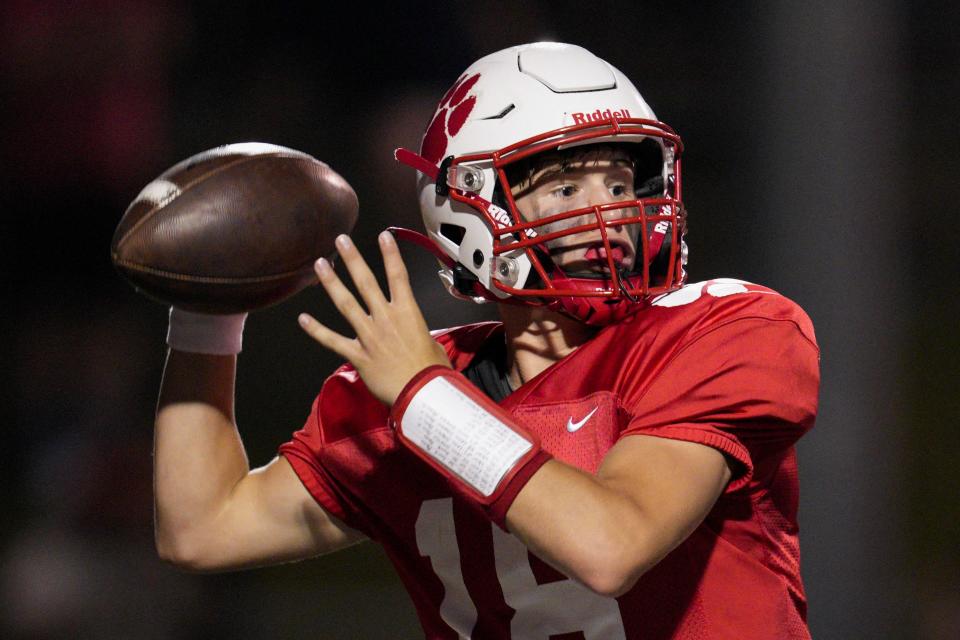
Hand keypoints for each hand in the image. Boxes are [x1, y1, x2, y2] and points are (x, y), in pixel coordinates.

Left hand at [298, 231, 450, 405]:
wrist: (421, 391)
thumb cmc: (433, 370)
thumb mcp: (433, 343)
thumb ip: (418, 333)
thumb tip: (416, 336)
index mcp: (408, 313)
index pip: (398, 276)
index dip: (390, 254)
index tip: (383, 236)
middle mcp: (385, 319)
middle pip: (366, 282)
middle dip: (352, 259)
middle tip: (341, 240)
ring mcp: (369, 335)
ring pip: (346, 304)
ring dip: (332, 283)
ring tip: (320, 265)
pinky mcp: (358, 355)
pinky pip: (333, 340)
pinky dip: (316, 330)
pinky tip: (302, 319)